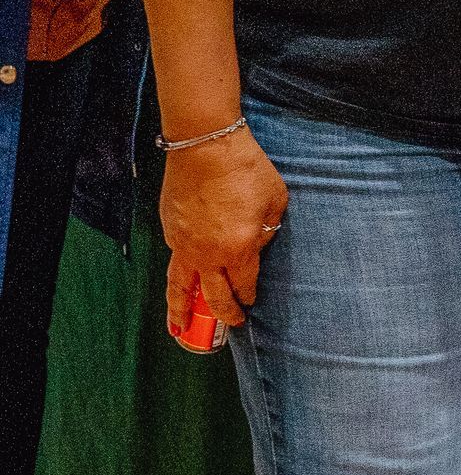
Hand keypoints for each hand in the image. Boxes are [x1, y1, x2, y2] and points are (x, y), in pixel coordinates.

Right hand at [159, 125, 288, 330]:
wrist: (205, 146)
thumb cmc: (246, 169)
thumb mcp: (275, 201)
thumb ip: (268, 231)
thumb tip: (256, 244)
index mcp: (239, 250)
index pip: (244, 286)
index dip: (247, 297)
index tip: (249, 303)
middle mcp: (209, 255)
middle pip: (213, 296)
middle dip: (222, 315)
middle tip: (228, 326)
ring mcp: (184, 244)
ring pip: (180, 286)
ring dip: (179, 310)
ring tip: (178, 329)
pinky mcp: (170, 229)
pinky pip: (174, 259)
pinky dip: (177, 274)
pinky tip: (179, 279)